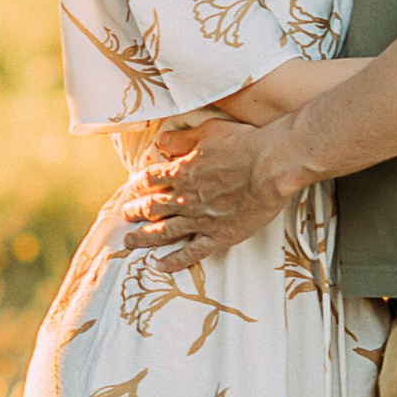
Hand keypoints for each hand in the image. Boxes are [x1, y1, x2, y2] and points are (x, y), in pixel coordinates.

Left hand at [119, 111, 298, 260]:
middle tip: (125, 215)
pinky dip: (174, 261)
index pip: (152, 179)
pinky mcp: (218, 236)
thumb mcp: (209, 131)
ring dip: (145, 237)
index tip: (133, 187)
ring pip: (164, 231)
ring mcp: (200, 219)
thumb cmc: (244, 144)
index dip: (140, 183)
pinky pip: (191, 252)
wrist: (271, 166)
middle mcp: (185, 198)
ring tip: (130, 241)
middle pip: (153, 206)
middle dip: (136, 211)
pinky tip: (160, 266)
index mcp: (182, 171)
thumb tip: (161, 141)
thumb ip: (183, 138)